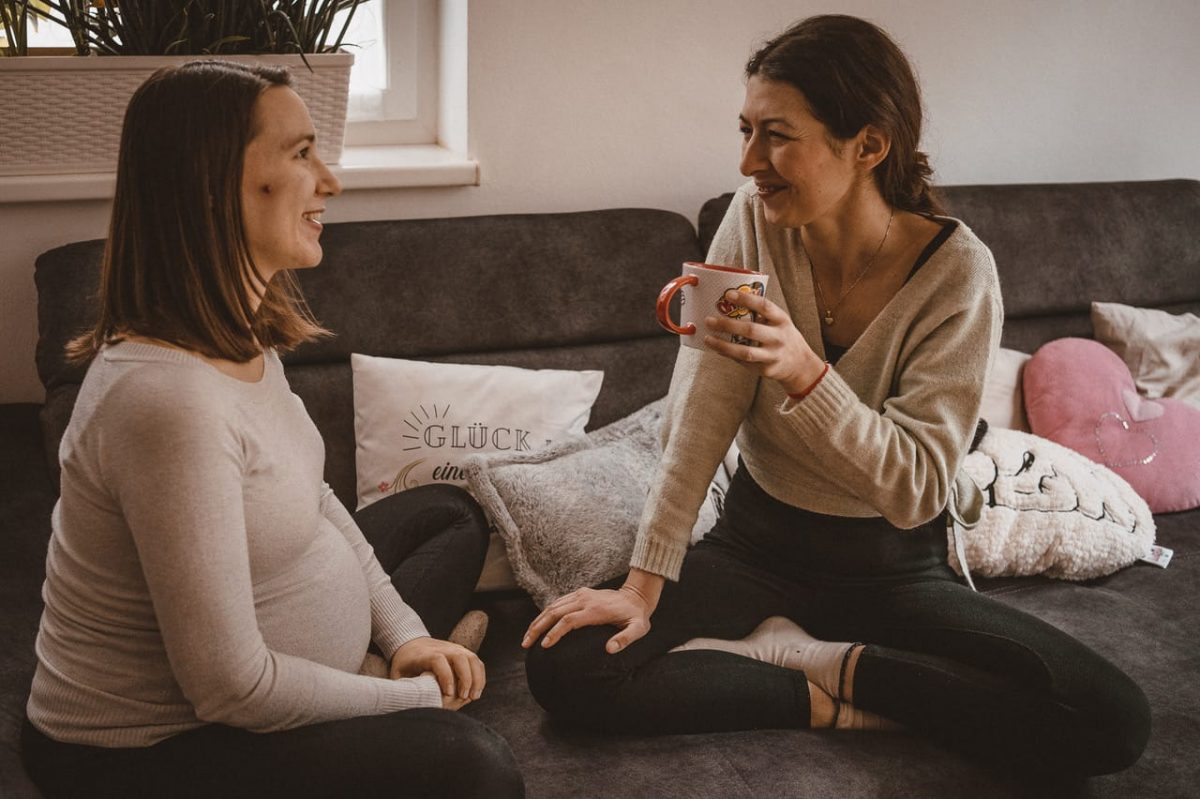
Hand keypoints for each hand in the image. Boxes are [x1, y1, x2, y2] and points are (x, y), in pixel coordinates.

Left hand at [389, 637, 484, 708]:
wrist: (411, 643)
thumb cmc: (404, 663)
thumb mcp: (397, 675)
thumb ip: (403, 688)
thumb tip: (409, 707)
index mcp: (424, 654)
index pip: (438, 660)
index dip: (445, 676)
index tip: (449, 694)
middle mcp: (442, 648)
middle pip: (460, 657)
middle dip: (465, 678)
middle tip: (464, 697)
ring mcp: (454, 648)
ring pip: (472, 658)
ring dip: (476, 678)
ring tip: (474, 697)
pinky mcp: (462, 652)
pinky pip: (476, 661)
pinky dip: (480, 676)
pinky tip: (477, 691)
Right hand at [522, 580, 656, 653]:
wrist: (636, 595)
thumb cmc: (636, 616)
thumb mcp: (638, 629)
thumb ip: (625, 639)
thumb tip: (609, 650)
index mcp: (595, 610)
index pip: (568, 620)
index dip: (555, 632)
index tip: (544, 645)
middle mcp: (584, 599)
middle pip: (554, 612)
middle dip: (538, 628)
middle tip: (526, 644)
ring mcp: (580, 594)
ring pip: (552, 606)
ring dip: (538, 621)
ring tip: (527, 637)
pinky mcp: (579, 593)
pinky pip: (557, 603)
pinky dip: (545, 614)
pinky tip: (538, 625)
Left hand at [704, 290, 824, 393]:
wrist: (800, 365)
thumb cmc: (783, 337)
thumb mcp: (779, 321)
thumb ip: (761, 314)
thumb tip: (730, 303)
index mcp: (782, 320)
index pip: (764, 306)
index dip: (746, 299)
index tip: (728, 294)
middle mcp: (779, 337)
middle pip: (751, 330)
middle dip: (727, 325)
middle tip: (709, 320)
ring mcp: (773, 355)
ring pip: (744, 352)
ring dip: (723, 345)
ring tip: (708, 338)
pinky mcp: (766, 370)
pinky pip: (743, 362)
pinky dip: (728, 355)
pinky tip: (717, 348)